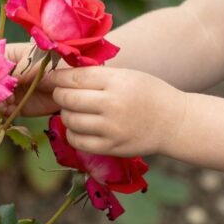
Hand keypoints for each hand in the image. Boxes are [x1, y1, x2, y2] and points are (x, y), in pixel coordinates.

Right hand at [0, 42, 58, 117]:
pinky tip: (9, 109)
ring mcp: (12, 90)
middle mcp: (8, 74)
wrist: (73, 83)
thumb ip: (14, 72)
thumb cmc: (54, 63)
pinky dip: (4, 111)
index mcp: (9, 56)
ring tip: (6, 101)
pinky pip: (5, 110)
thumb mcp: (33, 63)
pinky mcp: (19, 105)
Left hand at [44, 66, 185, 157]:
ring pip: (69, 120)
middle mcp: (112, 104)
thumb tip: (61, 76)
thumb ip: (97, 76)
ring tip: (75, 110)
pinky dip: (73, 133)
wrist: (174, 122)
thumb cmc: (149, 93)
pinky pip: (77, 141)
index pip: (75, 77)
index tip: (50, 77)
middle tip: (61, 94)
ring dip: (66, 114)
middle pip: (67, 99)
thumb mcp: (127, 76)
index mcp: (117, 81)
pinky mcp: (111, 147)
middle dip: (58, 95)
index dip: (57, 77)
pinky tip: (80, 127)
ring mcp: (111, 128)